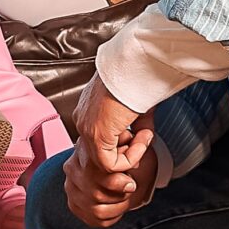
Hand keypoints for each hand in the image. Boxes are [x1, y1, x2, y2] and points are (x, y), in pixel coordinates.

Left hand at [63, 76, 158, 226]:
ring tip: (146, 134)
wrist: (135, 64)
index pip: (100, 139)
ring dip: (132, 154)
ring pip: (105, 162)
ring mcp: (87, 128)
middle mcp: (83, 119)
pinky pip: (111, 163)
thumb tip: (144, 136)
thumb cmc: (136, 74)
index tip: (140, 135)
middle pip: (100, 152)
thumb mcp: (134, 104)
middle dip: (126, 154)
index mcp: (89, 108)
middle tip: (144, 142)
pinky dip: (131, 157)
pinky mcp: (96, 135)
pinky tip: (143, 137)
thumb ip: (135, 123)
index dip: (123, 144)